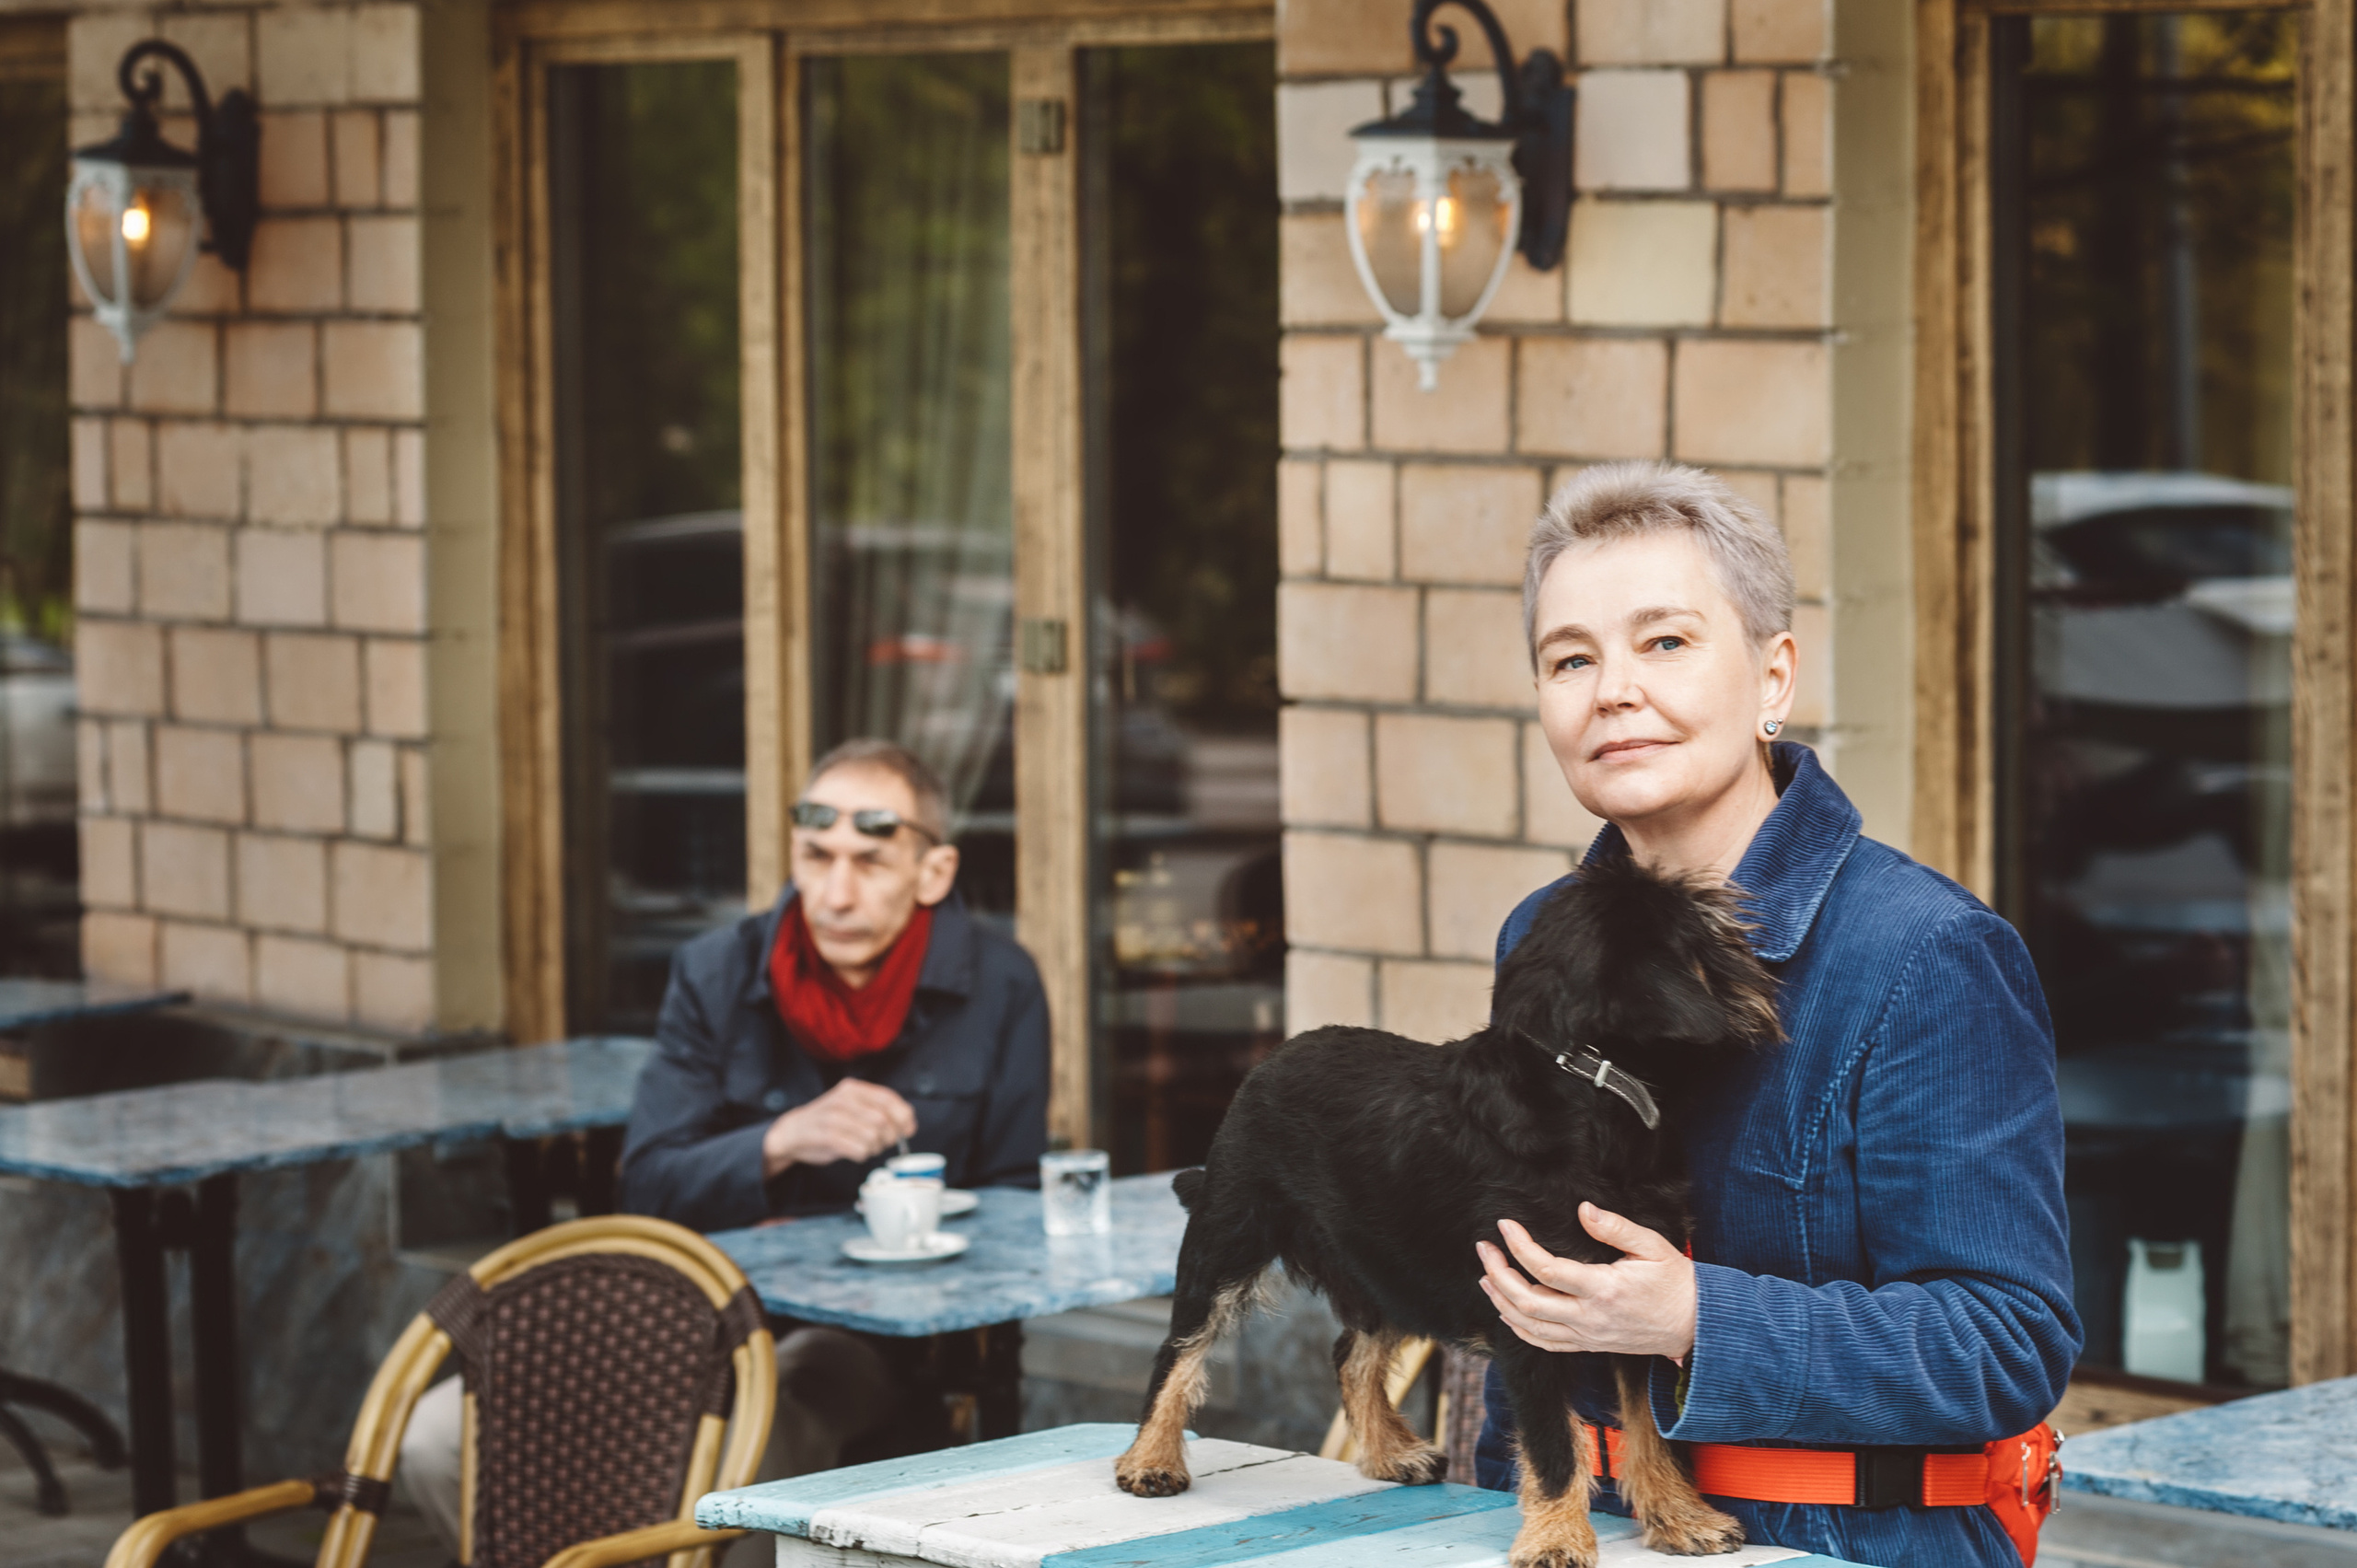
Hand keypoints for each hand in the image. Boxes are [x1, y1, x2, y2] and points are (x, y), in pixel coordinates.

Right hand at [761, 1079, 917, 1176]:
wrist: (794, 1131)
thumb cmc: (830, 1121)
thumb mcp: (853, 1107)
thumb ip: (879, 1111)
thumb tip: (909, 1126)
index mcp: (854, 1089)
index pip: (888, 1099)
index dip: (903, 1116)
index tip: (908, 1129)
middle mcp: (844, 1099)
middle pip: (883, 1121)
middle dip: (889, 1137)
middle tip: (882, 1142)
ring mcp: (834, 1117)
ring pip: (872, 1137)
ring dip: (875, 1147)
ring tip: (866, 1146)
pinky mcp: (826, 1136)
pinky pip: (858, 1150)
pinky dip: (862, 1155)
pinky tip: (855, 1151)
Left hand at [1475, 1206, 1697, 1361]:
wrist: (1695, 1326)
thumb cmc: (1676, 1282)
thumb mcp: (1652, 1246)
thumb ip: (1615, 1227)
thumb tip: (1583, 1209)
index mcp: (1603, 1289)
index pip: (1547, 1269)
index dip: (1519, 1246)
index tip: (1505, 1225)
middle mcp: (1589, 1317)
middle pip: (1527, 1302)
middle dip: (1498, 1275)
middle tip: (1485, 1249)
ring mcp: (1587, 1335)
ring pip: (1530, 1327)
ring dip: (1501, 1302)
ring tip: (1486, 1276)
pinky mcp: (1589, 1344)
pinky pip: (1545, 1343)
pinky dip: (1519, 1328)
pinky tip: (1506, 1311)